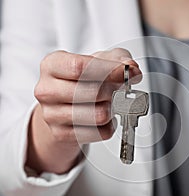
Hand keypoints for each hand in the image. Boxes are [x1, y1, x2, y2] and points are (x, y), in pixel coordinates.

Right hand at [26, 49, 141, 173]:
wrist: (64, 102)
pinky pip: (101, 132)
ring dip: (113, 109)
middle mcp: (47, 90)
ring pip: (99, 115)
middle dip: (114, 91)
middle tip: (119, 89)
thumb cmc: (83, 78)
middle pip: (93, 93)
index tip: (126, 72)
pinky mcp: (61, 134)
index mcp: (52, 64)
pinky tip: (106, 117)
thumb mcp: (100, 59)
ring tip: (111, 102)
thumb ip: (119, 59)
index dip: (109, 70)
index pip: (81, 67)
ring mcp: (52, 115)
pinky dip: (110, 125)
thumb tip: (132, 69)